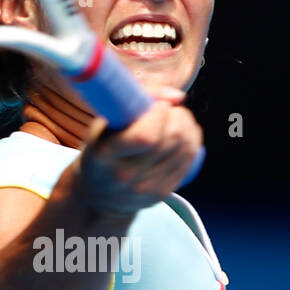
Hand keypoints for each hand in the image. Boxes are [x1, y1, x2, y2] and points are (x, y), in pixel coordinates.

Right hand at [76, 84, 203, 216]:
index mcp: (106, 154)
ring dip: (187, 125)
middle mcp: (126, 175)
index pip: (146, 136)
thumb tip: (177, 97)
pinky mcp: (163, 192)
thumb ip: (135, 97)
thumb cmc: (104, 147)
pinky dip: (192, 140)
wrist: (98, 192)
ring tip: (175, 119)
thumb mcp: (105, 121)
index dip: (160, 113)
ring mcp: (146, 188)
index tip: (158, 104)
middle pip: (173, 138)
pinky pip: (189, 159)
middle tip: (169, 109)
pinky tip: (182, 134)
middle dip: (178, 114)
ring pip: (186, 147)